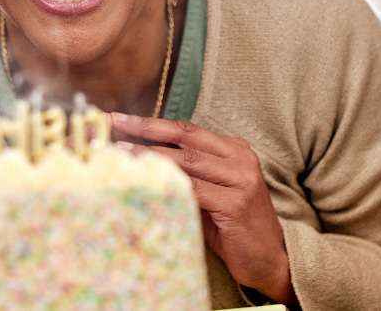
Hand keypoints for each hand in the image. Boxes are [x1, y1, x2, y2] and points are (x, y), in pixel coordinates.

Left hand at [109, 113, 296, 304]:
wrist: (269, 260)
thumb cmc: (232, 227)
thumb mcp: (209, 193)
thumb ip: (184, 174)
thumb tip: (135, 160)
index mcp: (234, 150)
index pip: (186, 130)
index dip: (151, 123)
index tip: (119, 120)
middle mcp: (240, 158)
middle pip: (184, 138)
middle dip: (144, 130)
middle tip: (111, 126)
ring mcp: (241, 178)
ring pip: (186, 161)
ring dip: (148, 155)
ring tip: (118, 153)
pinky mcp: (236, 203)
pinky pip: (193, 189)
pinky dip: (166, 184)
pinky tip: (143, 182)